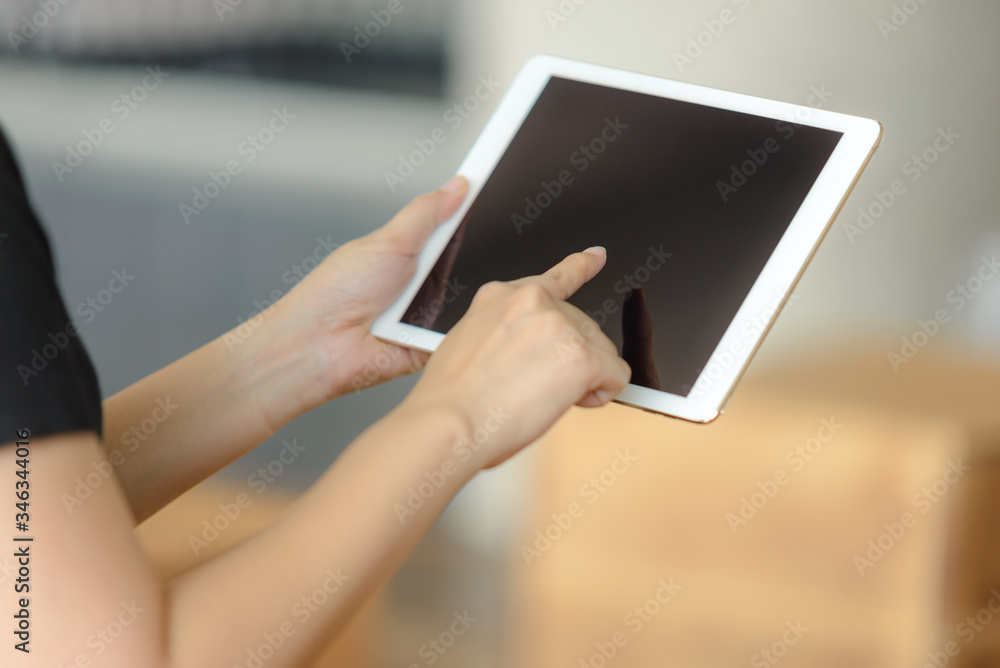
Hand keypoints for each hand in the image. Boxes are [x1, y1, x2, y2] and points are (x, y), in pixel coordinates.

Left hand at [274, 176, 469, 407]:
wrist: (320, 345)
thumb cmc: (336, 293)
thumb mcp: (389, 241)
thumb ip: (427, 213)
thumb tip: (459, 185)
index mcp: (410, 252)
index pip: (453, 227)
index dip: (476, 210)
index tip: (502, 181)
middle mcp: (421, 283)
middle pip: (469, 261)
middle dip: (480, 252)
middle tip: (481, 238)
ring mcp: (428, 315)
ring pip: (472, 298)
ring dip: (468, 293)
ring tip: (437, 292)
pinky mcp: (433, 345)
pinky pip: (464, 332)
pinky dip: (465, 325)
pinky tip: (460, 318)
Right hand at [398, 248, 632, 470]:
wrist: (447, 423)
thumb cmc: (450, 400)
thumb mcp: (468, 345)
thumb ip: (506, 335)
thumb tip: (530, 356)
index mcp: (501, 296)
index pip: (555, 277)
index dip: (581, 266)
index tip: (596, 256)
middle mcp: (533, 301)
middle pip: (582, 328)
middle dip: (569, 360)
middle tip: (532, 388)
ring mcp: (558, 325)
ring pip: (601, 352)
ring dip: (583, 379)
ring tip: (539, 398)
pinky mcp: (581, 356)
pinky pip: (616, 374)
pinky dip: (602, 394)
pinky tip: (571, 402)